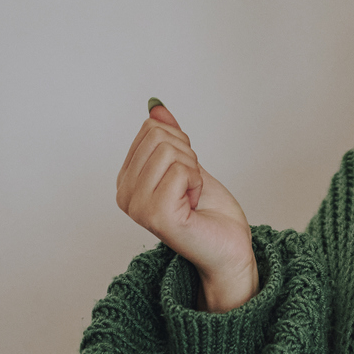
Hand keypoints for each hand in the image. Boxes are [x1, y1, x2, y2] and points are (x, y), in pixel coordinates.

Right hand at [115, 102, 256, 311]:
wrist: (228, 246)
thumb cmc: (209, 211)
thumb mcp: (187, 163)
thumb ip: (168, 136)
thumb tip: (155, 107)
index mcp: (126, 180)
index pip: (150, 129)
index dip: (179, 145)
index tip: (184, 175)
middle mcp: (125, 195)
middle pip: (158, 136)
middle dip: (186, 156)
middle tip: (190, 187)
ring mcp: (138, 207)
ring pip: (170, 151)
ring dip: (193, 171)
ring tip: (191, 197)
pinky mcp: (157, 215)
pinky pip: (181, 171)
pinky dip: (197, 183)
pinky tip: (193, 206)